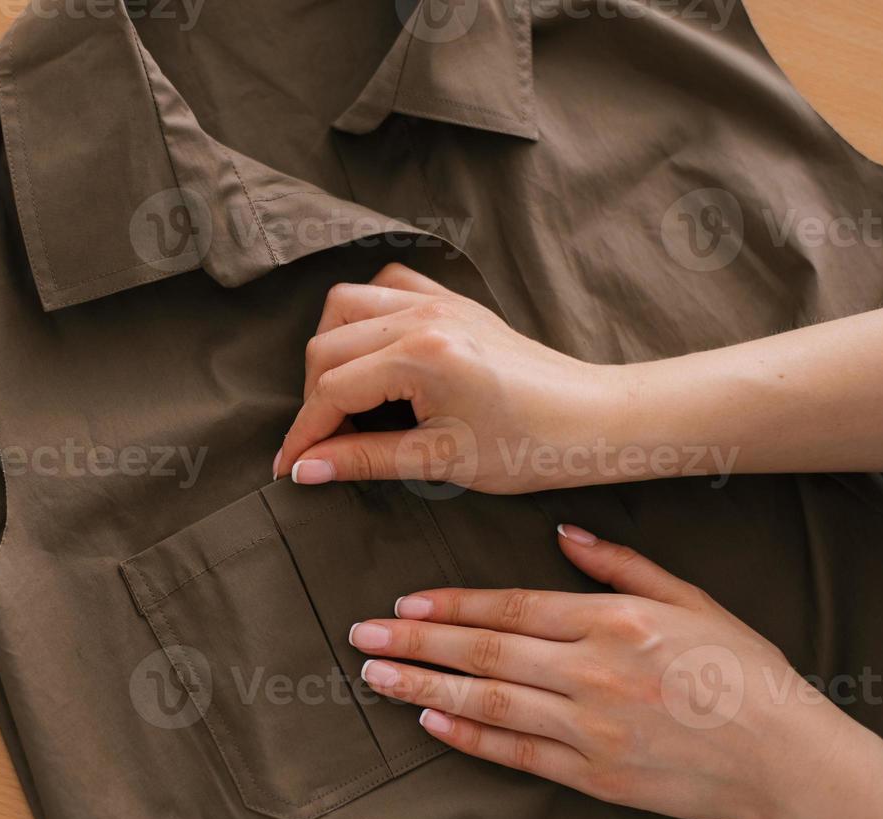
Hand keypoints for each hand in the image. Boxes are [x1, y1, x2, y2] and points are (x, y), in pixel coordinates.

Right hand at [274, 263, 627, 494]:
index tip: (287, 469)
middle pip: (327, 346)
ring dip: (330, 350)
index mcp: (421, 354)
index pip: (332, 391)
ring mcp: (438, 300)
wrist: (594, 421)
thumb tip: (305, 470)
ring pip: (346, 305)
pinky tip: (372, 352)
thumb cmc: (530, 447)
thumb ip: (363, 459)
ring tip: (341, 400)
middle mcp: (423, 315)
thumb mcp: (439, 461)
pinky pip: (386, 284)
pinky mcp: (453, 300)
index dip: (303, 434)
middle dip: (313, 399)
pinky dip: (365, 314)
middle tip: (319, 446)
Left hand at [348, 524, 852, 818]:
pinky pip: (518, 752)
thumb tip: (564, 533)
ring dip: (424, 684)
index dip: (450, 603)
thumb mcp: (691, 599)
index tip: (402, 601)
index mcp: (613, 620)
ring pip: (490, 700)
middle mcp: (593, 671)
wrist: (789, 760)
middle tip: (361, 635)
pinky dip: (471, 735)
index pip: (511, 606)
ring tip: (374, 676)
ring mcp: (591, 727)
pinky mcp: (595, 775)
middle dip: (416, 641)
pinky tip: (430, 719)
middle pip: (485, 650)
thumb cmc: (744, 672)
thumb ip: (622, 566)